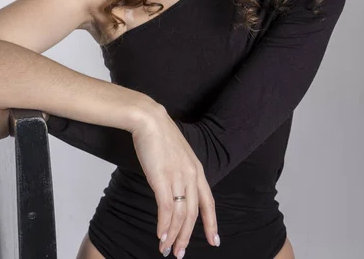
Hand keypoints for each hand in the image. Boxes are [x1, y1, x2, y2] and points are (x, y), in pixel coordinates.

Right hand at [131, 105, 217, 257]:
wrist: (149, 119)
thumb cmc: (159, 135)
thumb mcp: (177, 154)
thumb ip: (180, 171)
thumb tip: (175, 188)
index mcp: (197, 169)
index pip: (208, 202)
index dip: (211, 223)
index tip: (215, 241)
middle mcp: (191, 175)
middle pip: (193, 214)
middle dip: (187, 236)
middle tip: (181, 253)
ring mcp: (177, 177)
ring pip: (180, 215)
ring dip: (173, 235)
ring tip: (167, 249)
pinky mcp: (162, 178)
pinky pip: (166, 209)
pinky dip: (164, 226)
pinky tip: (161, 236)